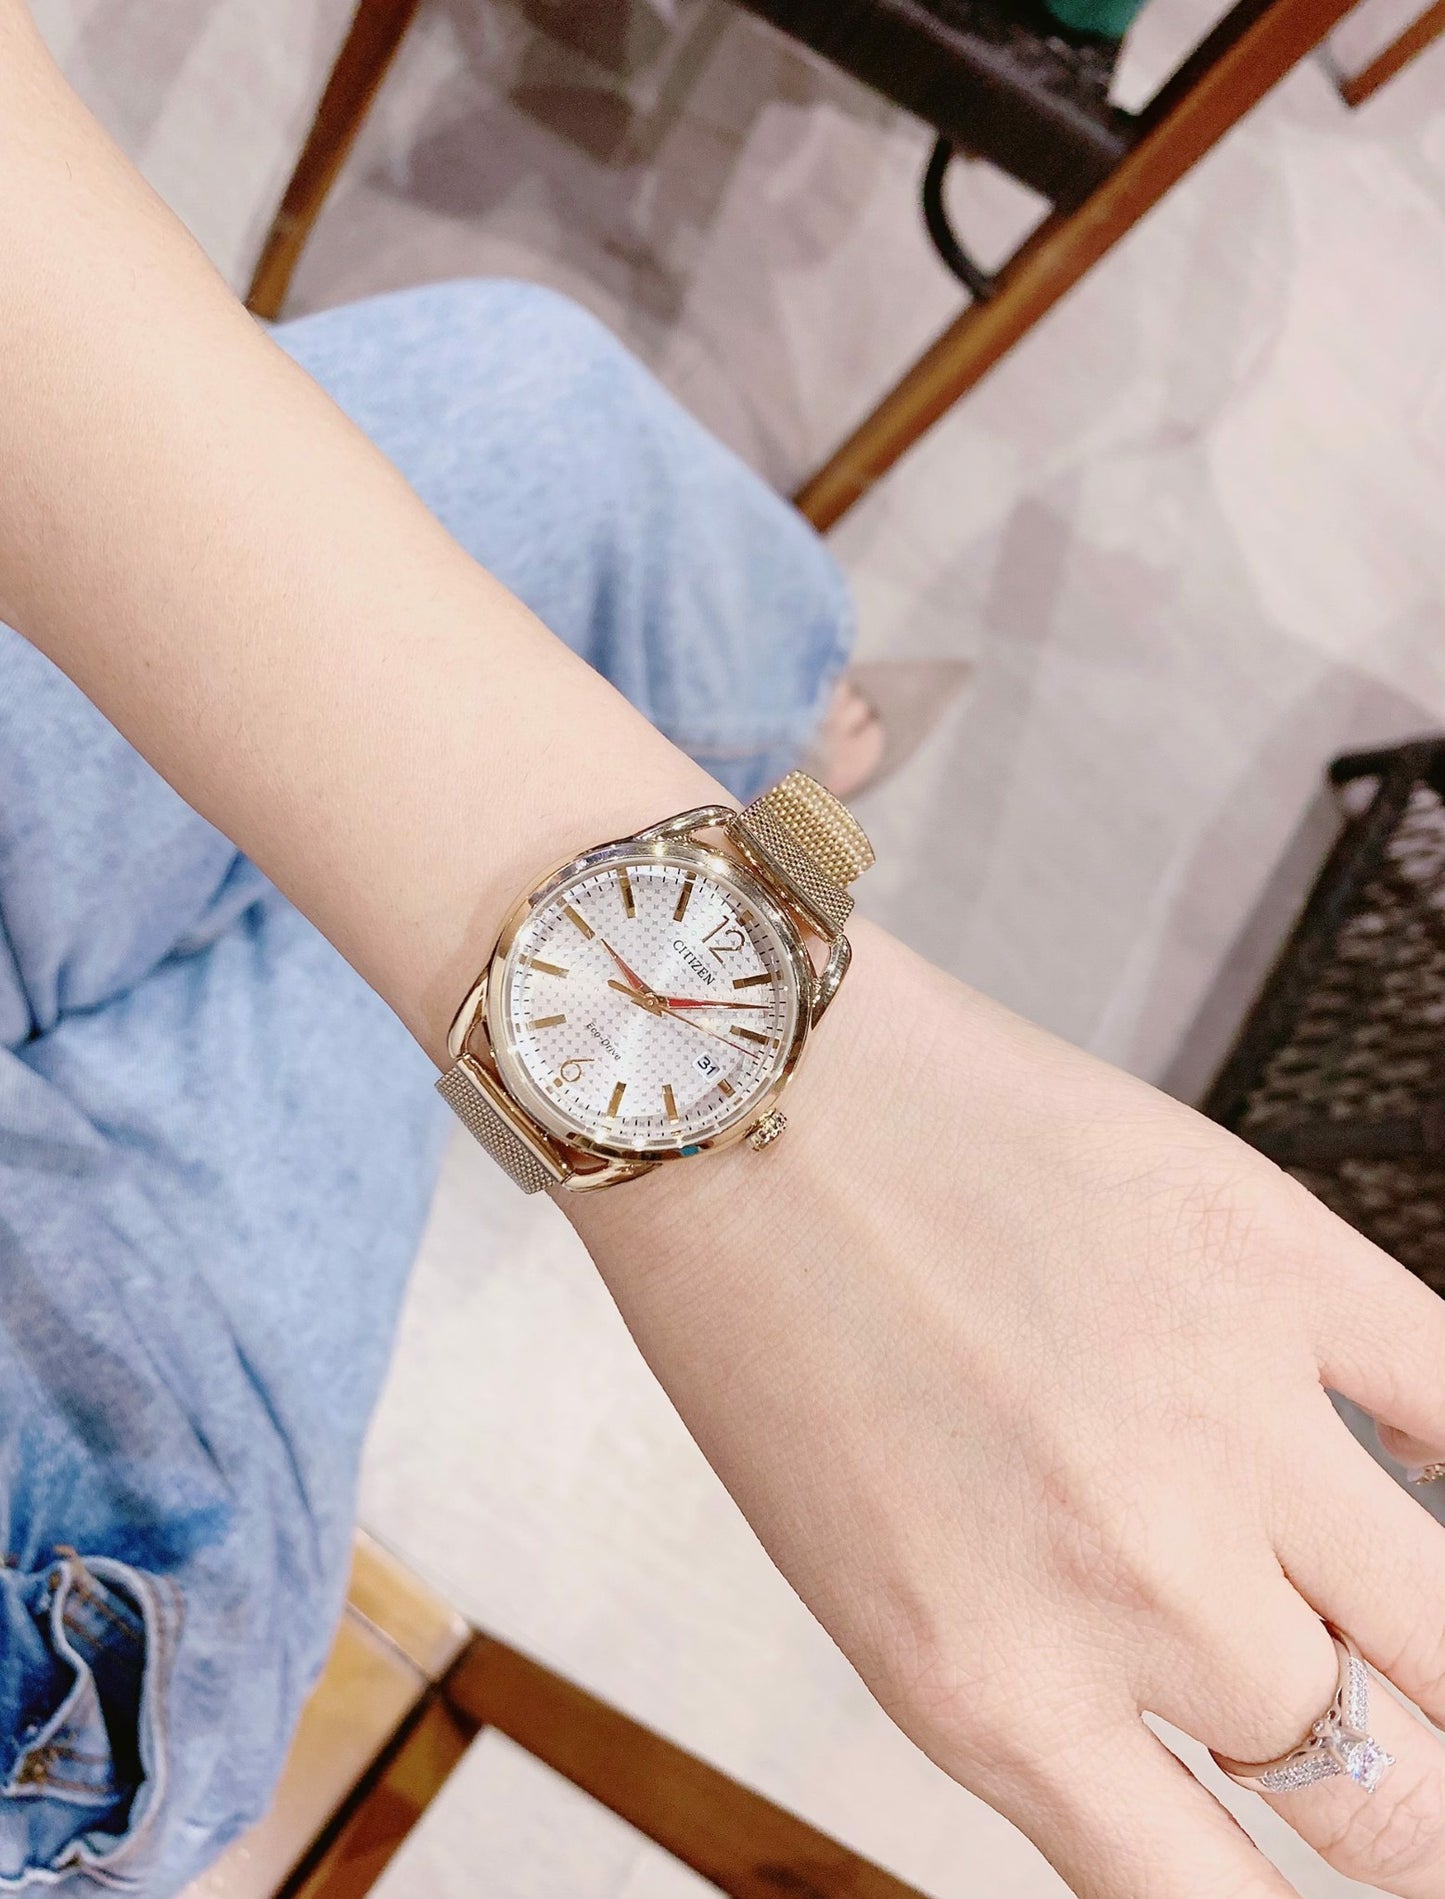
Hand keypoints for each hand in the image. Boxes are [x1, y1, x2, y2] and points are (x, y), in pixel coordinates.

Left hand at [572, 920, 1444, 1898]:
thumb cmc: (768, 1318)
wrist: (748, 1092)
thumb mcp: (868, 1575)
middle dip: (1409, 1812)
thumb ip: (1046, 1686)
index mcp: (992, 1691)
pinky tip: (1426, 1478)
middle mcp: (1130, 1587)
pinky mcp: (1276, 1260)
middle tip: (1406, 1779)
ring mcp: (1223, 1419)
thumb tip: (1197, 1755)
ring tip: (1414, 1640)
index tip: (1321, 1867)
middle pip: (1386, 1798)